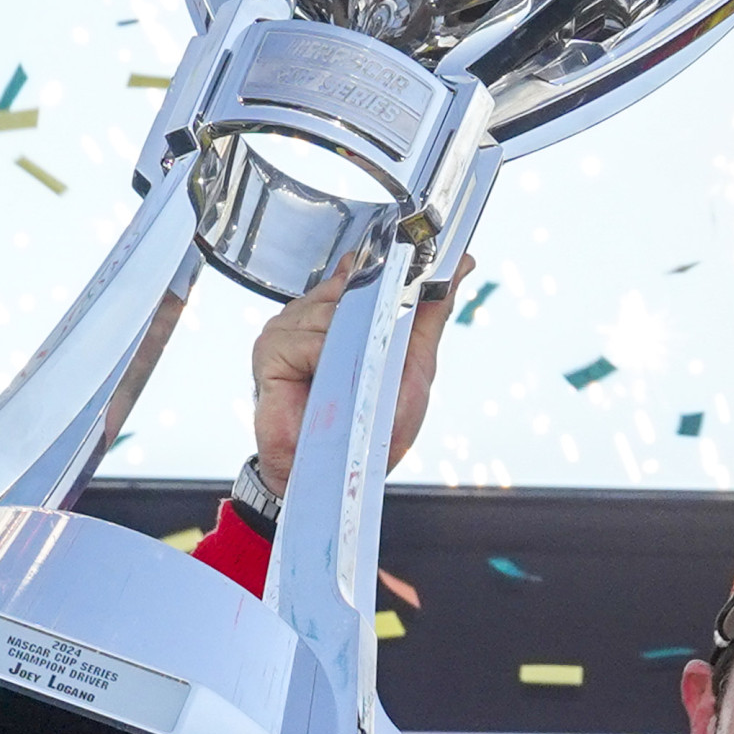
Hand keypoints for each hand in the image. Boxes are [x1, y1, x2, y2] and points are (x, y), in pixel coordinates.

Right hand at [251, 254, 473, 499]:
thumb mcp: (414, 364)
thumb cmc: (369, 425)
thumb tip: (463, 264)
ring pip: (330, 309)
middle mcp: (313, 313)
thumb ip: (430, 314)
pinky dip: (326, 360)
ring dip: (351, 345)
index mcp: (343, 311)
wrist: (334, 474)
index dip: (387, 267)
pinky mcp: (270, 351)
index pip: (364, 267)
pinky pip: (307, 338)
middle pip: (349, 283)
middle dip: (375, 313)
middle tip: (383, 346)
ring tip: (350, 380)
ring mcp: (287, 328)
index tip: (411, 259)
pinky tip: (328, 384)